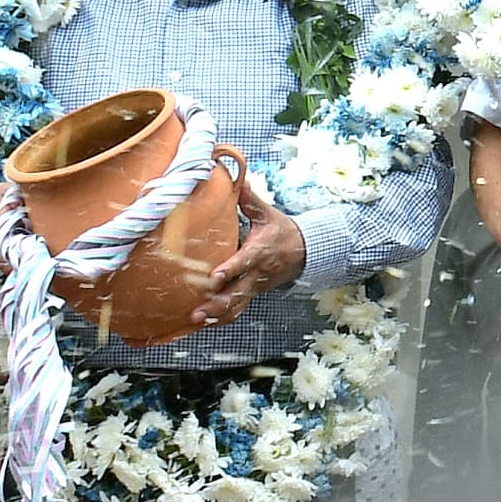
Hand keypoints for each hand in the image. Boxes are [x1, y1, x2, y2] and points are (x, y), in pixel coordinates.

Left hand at [188, 165, 307, 330]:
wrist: (304, 252)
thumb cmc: (281, 231)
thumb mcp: (266, 213)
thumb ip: (248, 199)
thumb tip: (236, 178)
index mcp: (260, 251)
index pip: (245, 262)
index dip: (230, 270)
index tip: (214, 277)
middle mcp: (257, 273)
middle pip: (238, 292)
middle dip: (217, 303)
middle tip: (198, 310)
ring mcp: (255, 286)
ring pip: (237, 304)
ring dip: (217, 314)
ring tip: (196, 320)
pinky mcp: (252, 293)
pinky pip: (238, 309)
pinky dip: (222, 318)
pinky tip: (204, 324)